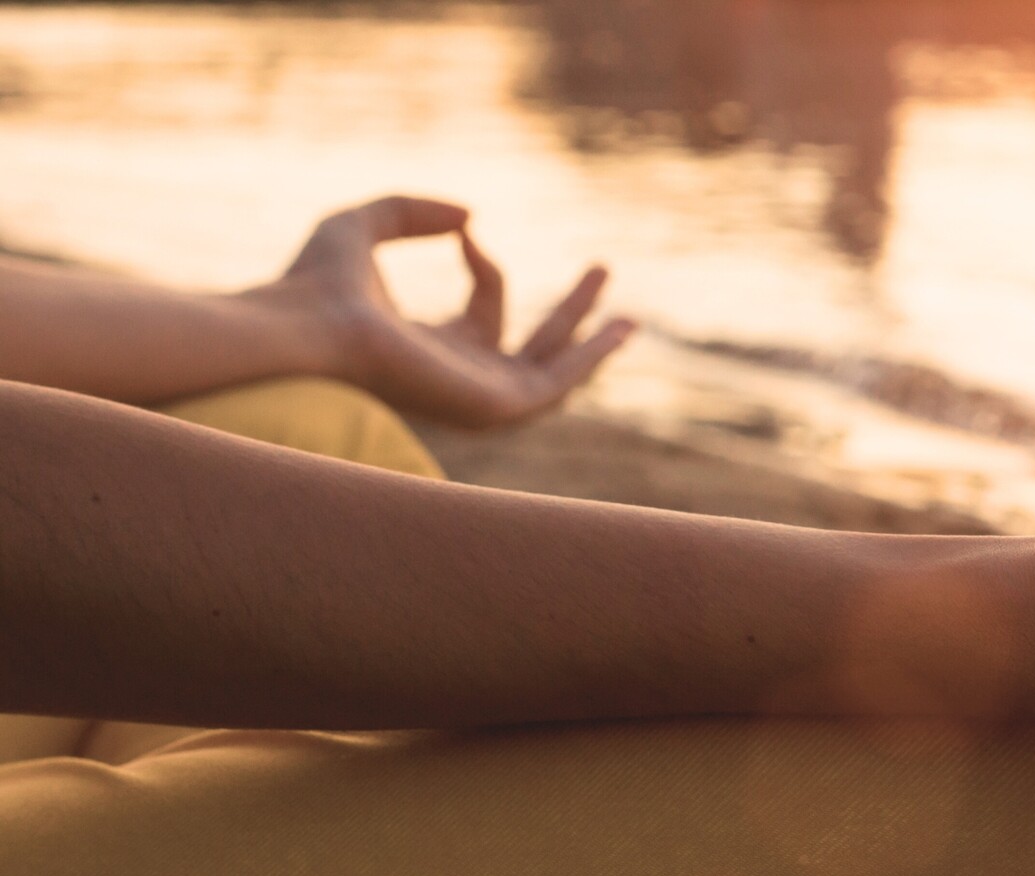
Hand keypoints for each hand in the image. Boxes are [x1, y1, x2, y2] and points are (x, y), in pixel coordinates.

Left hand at [248, 196, 636, 427]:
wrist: (307, 326)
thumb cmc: (314, 283)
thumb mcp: (364, 224)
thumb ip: (411, 211)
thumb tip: (469, 218)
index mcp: (429, 348)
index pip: (483, 308)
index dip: (483, 264)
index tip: (465, 231)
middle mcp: (457, 378)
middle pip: (531, 347)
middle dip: (569, 311)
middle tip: (602, 268)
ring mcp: (474, 398)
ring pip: (553, 375)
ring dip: (591, 343)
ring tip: (629, 318)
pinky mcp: (490, 406)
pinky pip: (555, 386)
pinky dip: (589, 360)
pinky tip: (616, 330)